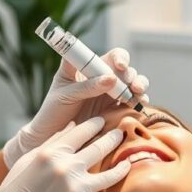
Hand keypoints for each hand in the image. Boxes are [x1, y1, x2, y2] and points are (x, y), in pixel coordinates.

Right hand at [0, 117, 129, 191]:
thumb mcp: (29, 161)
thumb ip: (52, 142)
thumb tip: (72, 125)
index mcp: (52, 153)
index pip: (81, 131)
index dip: (94, 125)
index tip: (102, 121)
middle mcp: (67, 167)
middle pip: (100, 147)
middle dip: (113, 138)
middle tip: (120, 133)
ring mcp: (77, 187)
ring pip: (111, 174)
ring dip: (121, 166)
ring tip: (127, 163)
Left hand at [2, 47, 148, 168]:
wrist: (51, 135)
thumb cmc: (54, 109)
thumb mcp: (66, 93)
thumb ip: (87, 86)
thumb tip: (112, 79)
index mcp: (91, 68)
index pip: (112, 56)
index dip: (119, 58)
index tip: (120, 66)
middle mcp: (104, 78)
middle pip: (126, 70)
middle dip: (132, 76)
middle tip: (133, 86)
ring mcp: (112, 94)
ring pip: (134, 84)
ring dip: (140, 86)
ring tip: (138, 94)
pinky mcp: (116, 110)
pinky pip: (133, 103)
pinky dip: (140, 102)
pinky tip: (140, 105)